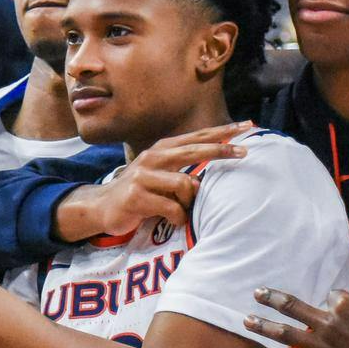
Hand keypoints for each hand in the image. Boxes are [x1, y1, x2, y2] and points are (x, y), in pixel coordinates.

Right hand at [53, 122, 251, 242]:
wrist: (101, 207)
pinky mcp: (136, 197)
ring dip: (189, 202)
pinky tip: (172, 220)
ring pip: (185, 185)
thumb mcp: (160, 174)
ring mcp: (143, 176)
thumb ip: (182, 167)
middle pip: (194, 150)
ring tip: (181, 210)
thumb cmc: (139, 192)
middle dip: (221, 151)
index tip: (247, 126)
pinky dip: (178, 217)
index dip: (221, 132)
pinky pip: (172, 208)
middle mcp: (152, 158)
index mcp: (161, 150)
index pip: (196, 137)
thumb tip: (215, 166)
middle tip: (245, 153)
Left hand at [245, 290, 348, 347]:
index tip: (344, 310)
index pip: (330, 297)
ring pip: (287, 334)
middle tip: (257, 293)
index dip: (337, 303)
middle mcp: (330, 324)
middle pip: (294, 307)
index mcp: (346, 304)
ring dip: (264, 326)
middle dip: (272, 299)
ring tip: (246, 320)